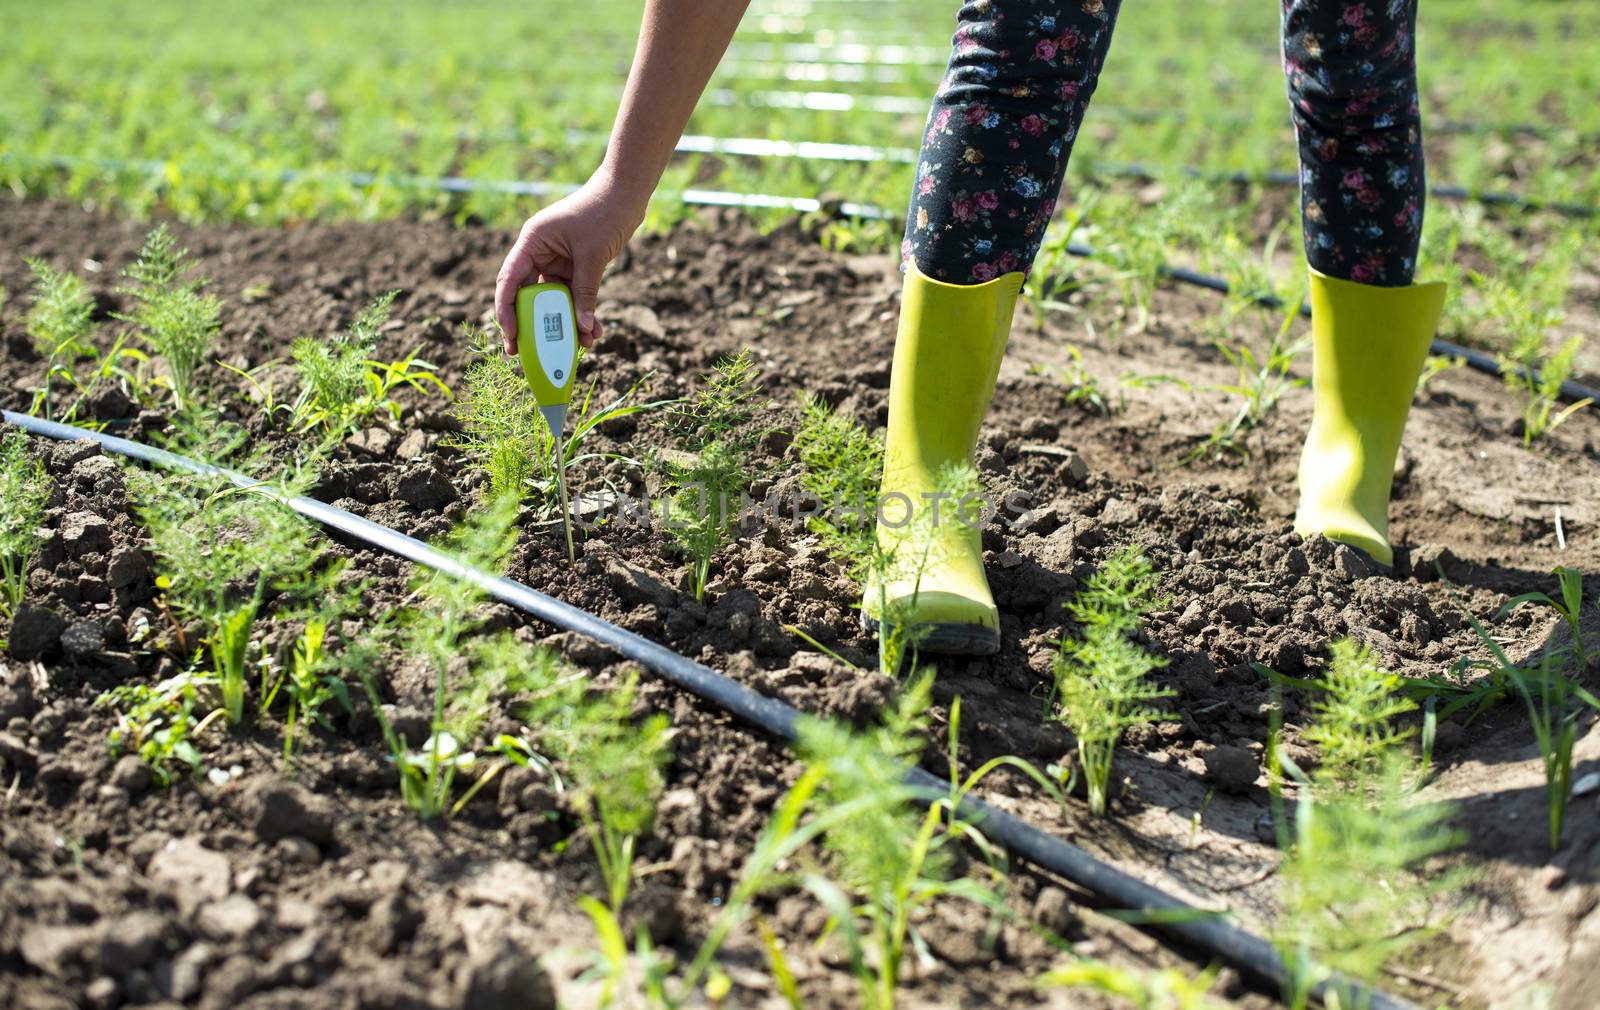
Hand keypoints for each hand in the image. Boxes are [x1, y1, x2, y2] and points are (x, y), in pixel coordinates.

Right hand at [493, 172, 643, 354]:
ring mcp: (556, 260)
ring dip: (565, 324)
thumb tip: (584, 328)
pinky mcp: (573, 267)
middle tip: (530, 354)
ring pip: (553, 301)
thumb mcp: (593, 257)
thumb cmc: (604, 212)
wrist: (627, 194)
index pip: (509, 281)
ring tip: (581, 345)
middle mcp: (539, 252)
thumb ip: (585, 293)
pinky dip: (581, 313)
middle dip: (534, 325)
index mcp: (532, 242)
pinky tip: (594, 331)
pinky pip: (572, 296)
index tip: (511, 335)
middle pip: (527, 296)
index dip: (506, 310)